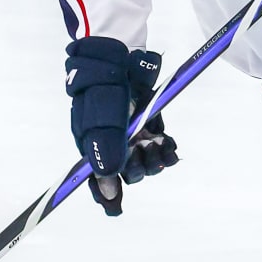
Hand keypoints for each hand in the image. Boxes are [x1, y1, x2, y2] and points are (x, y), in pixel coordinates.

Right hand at [65, 37, 179, 215]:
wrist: (120, 53)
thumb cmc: (102, 83)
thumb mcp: (101, 115)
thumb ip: (104, 146)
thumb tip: (108, 183)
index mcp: (90, 143)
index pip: (95, 177)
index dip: (105, 194)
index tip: (115, 208)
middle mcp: (110, 142)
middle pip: (124, 172)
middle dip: (137, 169)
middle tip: (145, 155)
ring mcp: (131, 134)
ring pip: (144, 162)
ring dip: (154, 161)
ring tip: (160, 148)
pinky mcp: (150, 124)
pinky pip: (160, 147)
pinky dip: (167, 149)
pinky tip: (170, 145)